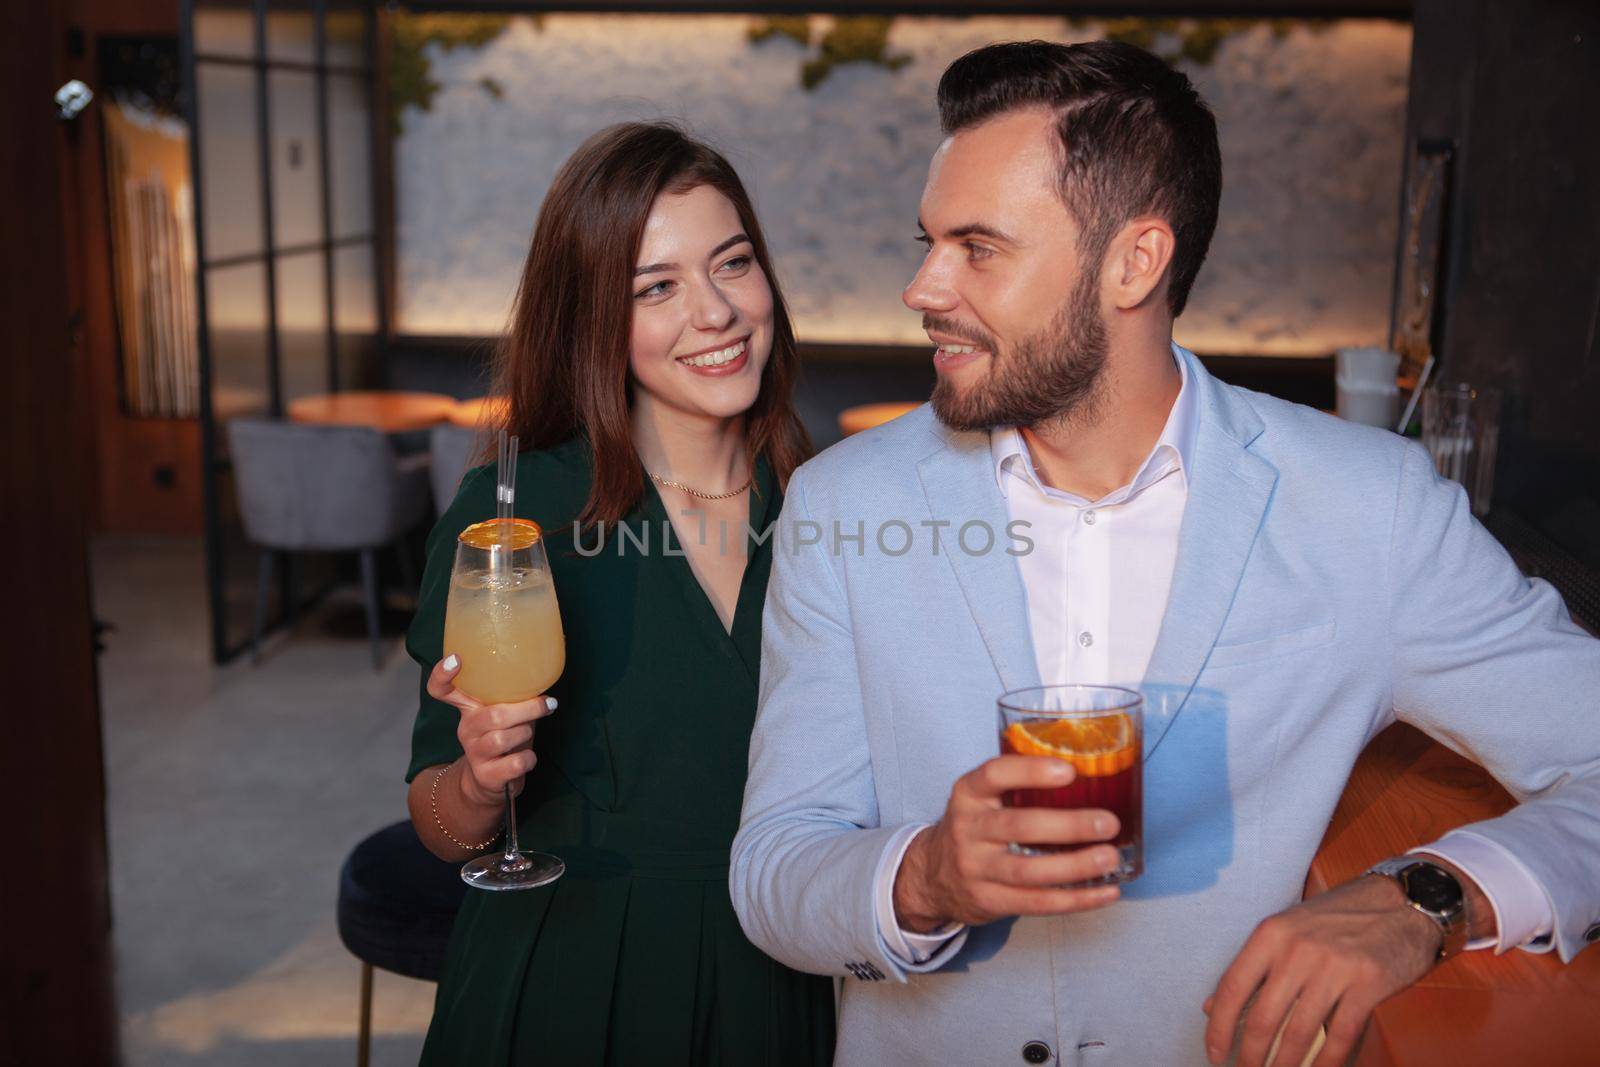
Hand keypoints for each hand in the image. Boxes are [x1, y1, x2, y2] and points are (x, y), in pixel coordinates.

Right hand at [427, 654, 557, 808]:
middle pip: (493, 715)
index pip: (442, 690)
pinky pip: (514, 763)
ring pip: (502, 739)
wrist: (488, 781)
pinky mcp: (486, 776)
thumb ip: (513, 696)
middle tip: (548, 704)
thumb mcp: (503, 713)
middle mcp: (466, 729)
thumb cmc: (503, 736)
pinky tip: (527, 757)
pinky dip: (528, 758)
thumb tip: (542, 674)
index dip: (442, 675)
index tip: (456, 659)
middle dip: (527, 709)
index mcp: (468, 709)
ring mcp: (474, 753)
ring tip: (527, 734)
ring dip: (525, 734)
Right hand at [892, 754, 1123, 931]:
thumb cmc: (976, 827)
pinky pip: (1036, 903)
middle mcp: (968, 829)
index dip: (1031, 771)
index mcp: (968, 794)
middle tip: (1108, 823)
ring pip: (1028, 871)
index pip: (994, 775)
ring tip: (1110, 857)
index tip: (1070, 771)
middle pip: (1018, 826)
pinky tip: (1105, 892)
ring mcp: (976, 869)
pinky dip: (1075, 900)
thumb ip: (1020, 786)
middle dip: (1068, 825)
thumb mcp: (982, 798)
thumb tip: (1093, 774)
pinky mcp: (988, 901)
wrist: (934, 874)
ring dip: (1075, 866)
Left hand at [1203, 875, 1442, 1066]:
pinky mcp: (1369, 983)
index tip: (1214, 1054)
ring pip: (1299, 1033)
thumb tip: (1209, 1007)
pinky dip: (1327, 1063)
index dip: (1218, 1027)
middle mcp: (1297, 949)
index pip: (1232, 988)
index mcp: (1271, 934)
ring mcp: (1334, 966)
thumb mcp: (1286, 930)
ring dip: (1285, 1065)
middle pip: (1262, 1018)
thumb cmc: (1337, 920)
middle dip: (1250, 1056)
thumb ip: (1251, 968)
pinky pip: (1341, 1035)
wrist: (1401, 903)